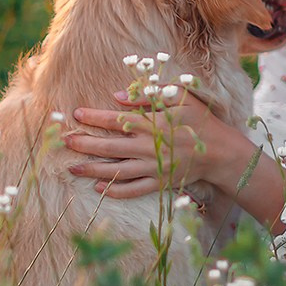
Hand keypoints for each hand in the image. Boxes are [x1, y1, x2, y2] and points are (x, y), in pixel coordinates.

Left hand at [65, 89, 229, 200]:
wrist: (220, 152)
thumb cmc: (200, 120)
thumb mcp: (180, 98)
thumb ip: (149, 95)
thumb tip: (118, 96)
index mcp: (152, 124)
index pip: (115, 121)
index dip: (93, 118)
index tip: (75, 114)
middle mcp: (148, 147)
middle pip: (109, 147)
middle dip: (84, 145)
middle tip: (65, 142)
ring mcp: (153, 167)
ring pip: (116, 171)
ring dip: (92, 170)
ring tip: (73, 168)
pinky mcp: (159, 182)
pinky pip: (133, 189)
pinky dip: (114, 190)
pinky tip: (98, 187)